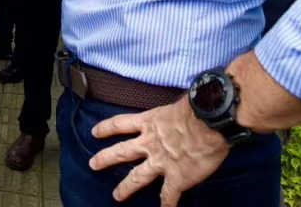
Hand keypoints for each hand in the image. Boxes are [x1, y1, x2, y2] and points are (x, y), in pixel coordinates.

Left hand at [89, 99, 230, 205]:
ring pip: (137, 177)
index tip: (94, 132)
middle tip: (92, 164)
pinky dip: (166, 205)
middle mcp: (150, 144)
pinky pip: (168, 196)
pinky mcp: (176, 178)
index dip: (106, 128)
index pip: (121, 124)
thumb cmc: (197, 108)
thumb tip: (182, 109)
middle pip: (122, 152)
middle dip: (105, 158)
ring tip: (116, 196)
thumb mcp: (177, 104)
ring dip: (126, 187)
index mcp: (150, 122)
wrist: (209, 123)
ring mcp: (161, 163)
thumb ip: (173, 112)